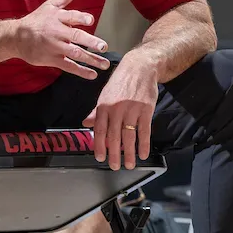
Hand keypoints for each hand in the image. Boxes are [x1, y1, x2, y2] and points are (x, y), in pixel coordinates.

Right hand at [16, 0, 110, 79]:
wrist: (16, 38)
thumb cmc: (37, 20)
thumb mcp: (49, 6)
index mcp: (57, 17)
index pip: (70, 16)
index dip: (80, 18)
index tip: (90, 20)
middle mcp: (56, 32)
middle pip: (75, 36)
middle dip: (90, 41)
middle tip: (103, 46)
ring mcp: (54, 47)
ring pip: (74, 53)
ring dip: (91, 59)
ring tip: (105, 64)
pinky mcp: (52, 59)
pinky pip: (68, 66)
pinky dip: (80, 71)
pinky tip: (93, 75)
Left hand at [82, 52, 158, 169]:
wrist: (140, 67)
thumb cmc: (121, 81)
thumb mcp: (105, 94)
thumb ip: (97, 111)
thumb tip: (86, 123)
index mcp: (104, 105)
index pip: (100, 129)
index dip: (99, 145)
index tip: (100, 158)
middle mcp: (117, 108)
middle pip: (114, 136)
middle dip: (114, 154)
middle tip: (115, 166)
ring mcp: (132, 109)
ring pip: (129, 135)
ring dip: (129, 152)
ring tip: (129, 164)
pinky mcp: (146, 109)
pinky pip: (144, 130)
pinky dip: (144, 144)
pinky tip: (142, 153)